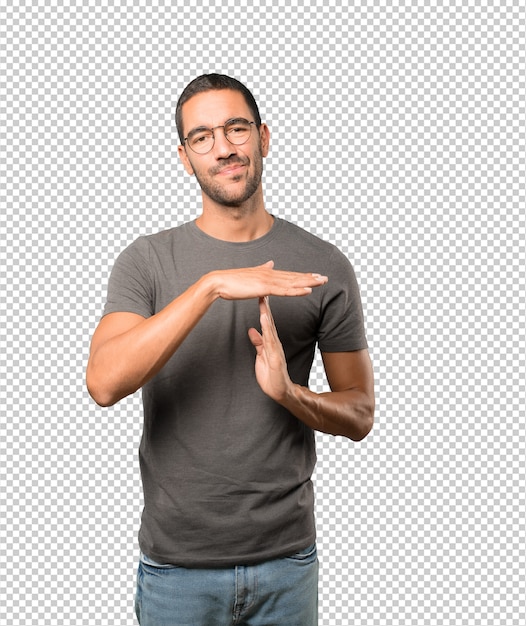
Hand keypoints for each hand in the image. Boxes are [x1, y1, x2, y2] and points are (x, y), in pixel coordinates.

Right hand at [209, 260, 327, 299]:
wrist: (219, 282)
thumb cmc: (232, 281)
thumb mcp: (251, 274)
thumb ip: (262, 269)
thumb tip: (271, 263)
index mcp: (267, 272)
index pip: (289, 275)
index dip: (303, 276)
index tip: (315, 276)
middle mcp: (270, 273)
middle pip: (294, 277)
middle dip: (310, 278)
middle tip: (325, 278)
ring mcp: (268, 280)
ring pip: (292, 282)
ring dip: (308, 282)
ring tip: (322, 282)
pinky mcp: (264, 287)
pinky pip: (284, 290)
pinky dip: (297, 290)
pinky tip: (308, 290)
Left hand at [248, 296, 292, 401]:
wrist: (280, 391)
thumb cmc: (271, 375)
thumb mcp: (261, 356)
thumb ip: (258, 343)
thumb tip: (252, 330)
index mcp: (271, 342)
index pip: (267, 322)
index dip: (263, 308)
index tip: (260, 294)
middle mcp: (275, 343)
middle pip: (269, 321)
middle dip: (266, 306)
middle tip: (263, 290)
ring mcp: (276, 350)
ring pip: (270, 329)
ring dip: (267, 315)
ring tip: (263, 302)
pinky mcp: (275, 358)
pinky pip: (270, 342)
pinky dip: (267, 330)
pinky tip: (264, 321)